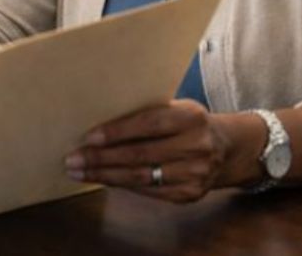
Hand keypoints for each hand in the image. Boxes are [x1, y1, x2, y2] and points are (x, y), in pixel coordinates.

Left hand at [63, 100, 254, 202]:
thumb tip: (98, 120)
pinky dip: (122, 185)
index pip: (148, 124)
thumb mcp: (175, 107)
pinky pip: (149, 192)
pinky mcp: (190, 194)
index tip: (88, 137)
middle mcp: (197, 147)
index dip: (116, 132)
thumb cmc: (188, 122)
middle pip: (140, 155)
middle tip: (73, 159)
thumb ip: (145, 112)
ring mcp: (196, 174)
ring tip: (80, 171)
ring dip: (105, 175)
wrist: (228, 148)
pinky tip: (102, 179)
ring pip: (141, 177)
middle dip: (101, 158)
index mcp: (191, 117)